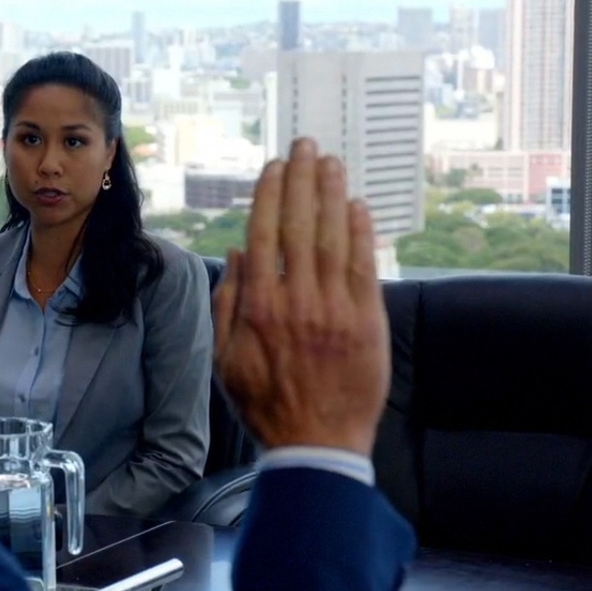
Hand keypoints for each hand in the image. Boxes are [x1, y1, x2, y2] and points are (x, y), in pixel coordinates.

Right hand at [213, 137, 389, 456]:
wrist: (316, 444)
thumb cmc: (266, 405)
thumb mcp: (224, 360)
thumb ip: (227, 305)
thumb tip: (238, 255)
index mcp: (257, 307)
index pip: (264, 235)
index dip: (271, 195)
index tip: (275, 167)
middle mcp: (295, 301)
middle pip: (299, 225)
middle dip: (302, 180)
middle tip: (305, 146)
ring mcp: (334, 310)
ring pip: (333, 238)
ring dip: (332, 194)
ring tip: (330, 162)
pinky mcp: (366, 322)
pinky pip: (364, 267)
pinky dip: (361, 233)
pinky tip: (357, 205)